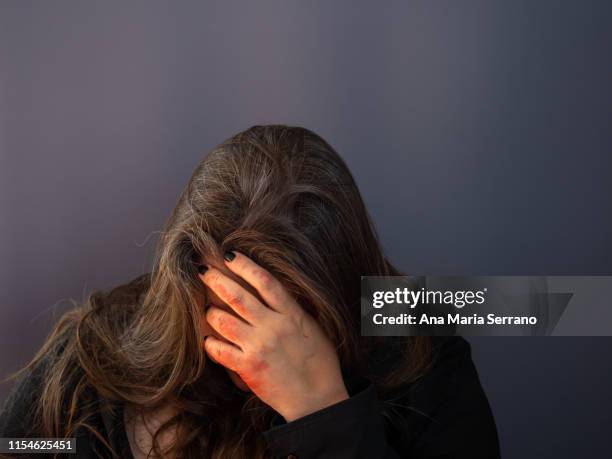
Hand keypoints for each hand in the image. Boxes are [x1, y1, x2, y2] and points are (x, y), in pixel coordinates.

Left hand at [198, 251, 348, 421]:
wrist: (318, 399)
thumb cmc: (321, 363)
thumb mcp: (314, 328)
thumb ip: (294, 309)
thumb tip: (277, 292)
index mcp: (292, 314)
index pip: (265, 281)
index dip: (245, 265)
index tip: (230, 255)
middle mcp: (273, 326)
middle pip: (238, 296)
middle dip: (216, 280)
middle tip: (202, 271)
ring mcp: (259, 347)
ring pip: (223, 321)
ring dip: (210, 312)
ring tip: (208, 309)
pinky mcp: (248, 368)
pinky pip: (220, 351)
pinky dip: (210, 343)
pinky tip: (207, 340)